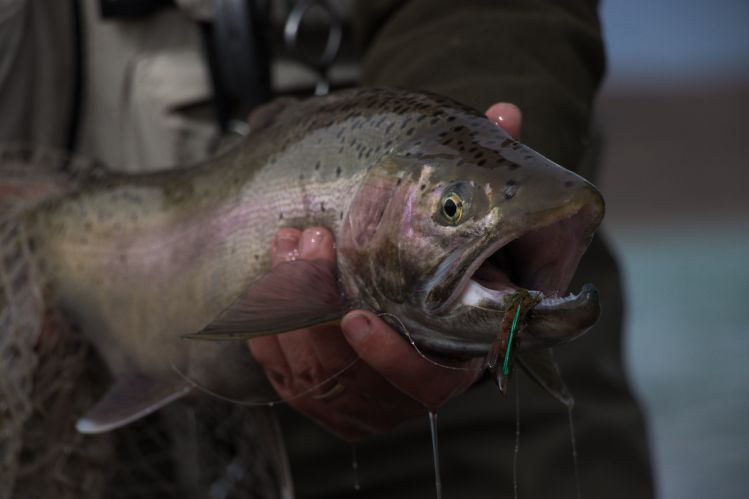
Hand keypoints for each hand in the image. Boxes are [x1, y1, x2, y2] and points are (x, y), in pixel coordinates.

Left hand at [248, 103, 522, 439]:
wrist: (417, 302)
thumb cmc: (450, 266)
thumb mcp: (474, 231)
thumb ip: (487, 182)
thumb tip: (506, 114)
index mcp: (449, 362)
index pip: (422, 383)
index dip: (387, 357)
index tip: (356, 318)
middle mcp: (400, 391)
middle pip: (351, 377)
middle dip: (320, 310)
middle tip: (311, 242)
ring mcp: (355, 398)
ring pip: (309, 374)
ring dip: (290, 307)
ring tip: (288, 242)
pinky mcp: (317, 392)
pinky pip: (281, 373)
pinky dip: (267, 331)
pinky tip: (269, 282)